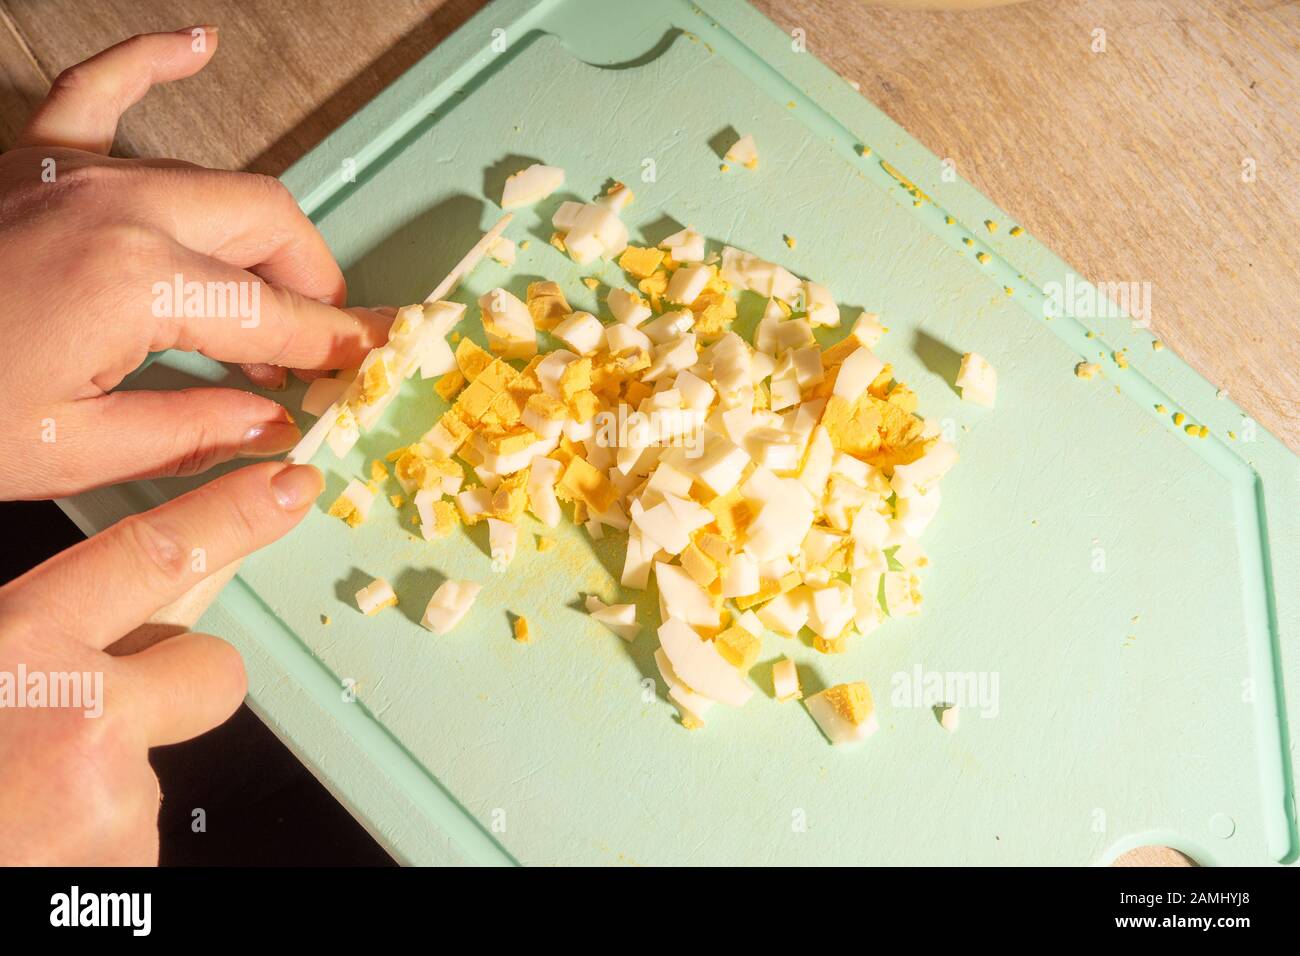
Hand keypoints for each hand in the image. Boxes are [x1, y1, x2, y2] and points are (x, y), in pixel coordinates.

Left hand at [0, 28, 389, 498]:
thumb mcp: (71, 452)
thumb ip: (190, 432)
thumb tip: (272, 423)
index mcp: (137, 283)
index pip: (272, 314)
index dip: (327, 346)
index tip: (360, 365)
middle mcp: (119, 208)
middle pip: (267, 224)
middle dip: (314, 282)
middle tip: (327, 336)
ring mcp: (72, 171)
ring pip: (215, 175)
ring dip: (264, 228)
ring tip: (286, 280)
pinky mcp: (30, 159)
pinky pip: (100, 86)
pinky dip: (152, 61)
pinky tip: (196, 42)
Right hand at [0, 460, 321, 864]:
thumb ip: (24, 642)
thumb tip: (76, 624)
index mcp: (16, 649)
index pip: (153, 554)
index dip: (232, 516)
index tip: (288, 489)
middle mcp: (80, 718)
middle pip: (211, 668)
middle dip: (184, 684)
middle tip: (101, 721)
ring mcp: (114, 803)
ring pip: (154, 766)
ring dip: (102, 789)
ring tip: (20, 813)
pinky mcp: (129, 871)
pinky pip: (132, 840)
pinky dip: (90, 848)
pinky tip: (30, 851)